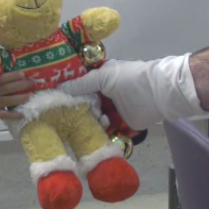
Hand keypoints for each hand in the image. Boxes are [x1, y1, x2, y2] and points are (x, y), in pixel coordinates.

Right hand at [0, 71, 32, 120]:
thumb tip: (15, 75)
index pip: (3, 78)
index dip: (13, 76)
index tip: (23, 74)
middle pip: (8, 88)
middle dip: (21, 85)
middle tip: (32, 83)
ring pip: (8, 100)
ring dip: (20, 98)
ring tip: (30, 96)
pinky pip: (4, 114)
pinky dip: (13, 115)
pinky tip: (22, 115)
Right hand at [57, 56, 206, 128]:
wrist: (157, 95)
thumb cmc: (130, 79)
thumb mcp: (104, 77)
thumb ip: (81, 84)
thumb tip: (58, 88)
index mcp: (100, 77)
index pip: (79, 84)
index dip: (67, 91)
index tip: (51, 98)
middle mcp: (104, 93)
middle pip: (84, 103)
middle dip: (75, 109)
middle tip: (63, 115)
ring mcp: (111, 110)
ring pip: (92, 118)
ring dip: (88, 120)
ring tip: (88, 120)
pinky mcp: (119, 125)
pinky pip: (103, 130)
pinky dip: (98, 131)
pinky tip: (94, 131)